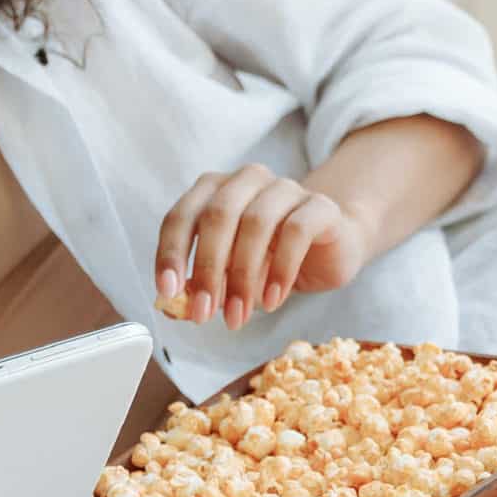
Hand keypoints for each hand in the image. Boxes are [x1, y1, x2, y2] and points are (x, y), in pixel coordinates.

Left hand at [155, 164, 371, 329]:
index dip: (171, 253)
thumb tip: (170, 308)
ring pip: (256, 222)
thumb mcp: (229, 276)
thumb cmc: (271, 258)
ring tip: (238, 316)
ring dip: (242, 276)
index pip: (182, 215)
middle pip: (218, 215)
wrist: (330, 248)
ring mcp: (286, 188)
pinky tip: (272, 299)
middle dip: (208, 269)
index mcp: (215, 190)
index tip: (167, 291)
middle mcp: (247, 181)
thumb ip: (200, 288)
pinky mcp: (319, 206)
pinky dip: (280, 269)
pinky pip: (296, 231)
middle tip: (204, 313)